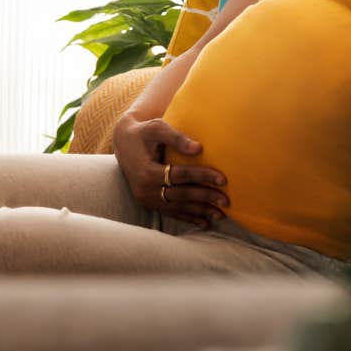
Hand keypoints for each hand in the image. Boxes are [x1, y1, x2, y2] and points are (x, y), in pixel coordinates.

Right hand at [113, 114, 229, 229]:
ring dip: (199, 212)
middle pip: (181, 195)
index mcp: (147, 171)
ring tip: (220, 215)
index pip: (180, 175)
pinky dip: (188, 217)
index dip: (202, 176)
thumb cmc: (144, 132)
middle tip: (226, 201)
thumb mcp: (157, 128)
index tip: (223, 179)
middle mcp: (145, 190)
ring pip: (177, 208)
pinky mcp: (148, 203)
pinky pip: (170, 212)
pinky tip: (204, 222)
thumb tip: (199, 149)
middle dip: (205, 198)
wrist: (124, 142)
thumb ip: (177, 138)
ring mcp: (146, 199)